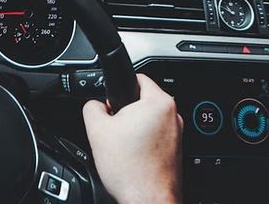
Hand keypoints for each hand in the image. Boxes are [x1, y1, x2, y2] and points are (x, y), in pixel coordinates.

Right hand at [83, 74, 182, 203]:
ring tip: (123, 146)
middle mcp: (173, 115)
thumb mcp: (96, 129)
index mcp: (159, 102)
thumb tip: (95, 104)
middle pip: (142, 100)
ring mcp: (177, 134)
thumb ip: (91, 107)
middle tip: (113, 128)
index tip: (111, 102)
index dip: (117, 88)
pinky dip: (143, 142)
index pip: (136, 77)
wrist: (147, 200)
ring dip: (134, 128)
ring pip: (148, 120)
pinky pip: (155, 136)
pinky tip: (132, 156)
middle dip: (125, 111)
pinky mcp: (176, 150)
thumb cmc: (131, 170)